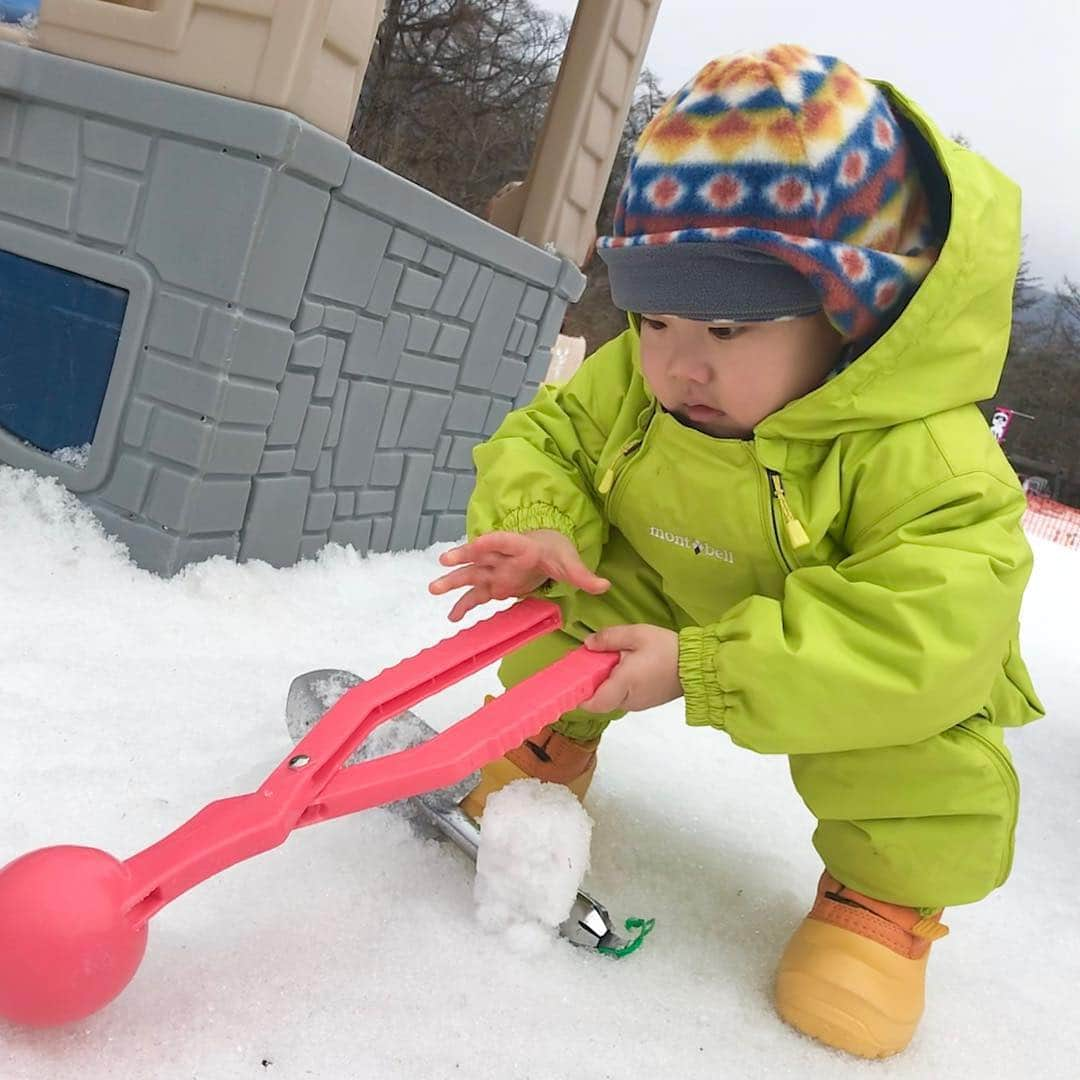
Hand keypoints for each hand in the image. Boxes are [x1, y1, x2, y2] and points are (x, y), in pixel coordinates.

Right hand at [429, 529, 609, 621]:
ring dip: (454, 581)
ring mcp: (495, 571)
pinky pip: (476, 596)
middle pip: (480, 556)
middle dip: (463, 558)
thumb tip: (604, 586)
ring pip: (472, 575)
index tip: (475, 544)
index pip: (504, 540)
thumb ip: (583, 575)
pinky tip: (453, 618)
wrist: (548, 548)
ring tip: (433, 588)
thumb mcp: (570, 562)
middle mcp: (503, 557)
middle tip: (444, 562)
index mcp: (521, 546)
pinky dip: (464, 606)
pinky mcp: (494, 585)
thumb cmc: (556, 551)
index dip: (490, 542)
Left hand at [580, 625, 682, 712]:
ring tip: (615, 660)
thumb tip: (587, 644)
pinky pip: (625, 696)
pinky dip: (620, 685)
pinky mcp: (646, 702)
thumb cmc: (668, 649)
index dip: (579, 696)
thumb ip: (609, 638)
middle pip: (600, 699)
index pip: (593, 703)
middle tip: (595, 661)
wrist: (698, 665)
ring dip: (608, 683)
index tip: (573, 681)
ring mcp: (638, 704)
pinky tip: (628, 666)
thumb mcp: (637, 634)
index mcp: (623, 685)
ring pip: (613, 698)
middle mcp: (629, 700)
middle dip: (594, 683)